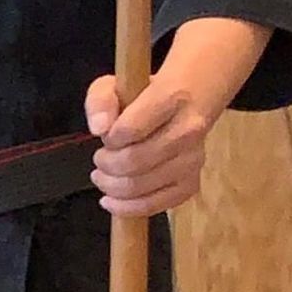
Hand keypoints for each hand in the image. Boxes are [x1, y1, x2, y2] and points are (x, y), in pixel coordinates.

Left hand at [83, 17, 269, 216]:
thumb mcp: (114, 84)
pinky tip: (113, 201)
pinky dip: (130, 207)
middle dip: (106, 165)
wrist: (187, 101)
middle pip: (134, 162)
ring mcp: (193, 160)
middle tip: (98, 159)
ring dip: (112, 187)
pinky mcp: (192, 182)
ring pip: (144, 186)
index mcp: (171, 99)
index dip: (109, 139)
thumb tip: (99, 129)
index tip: (105, 138)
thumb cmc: (143, 94)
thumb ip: (100, 100)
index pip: (130, 130)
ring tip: (102, 176)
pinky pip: (160, 205)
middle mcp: (188, 131)